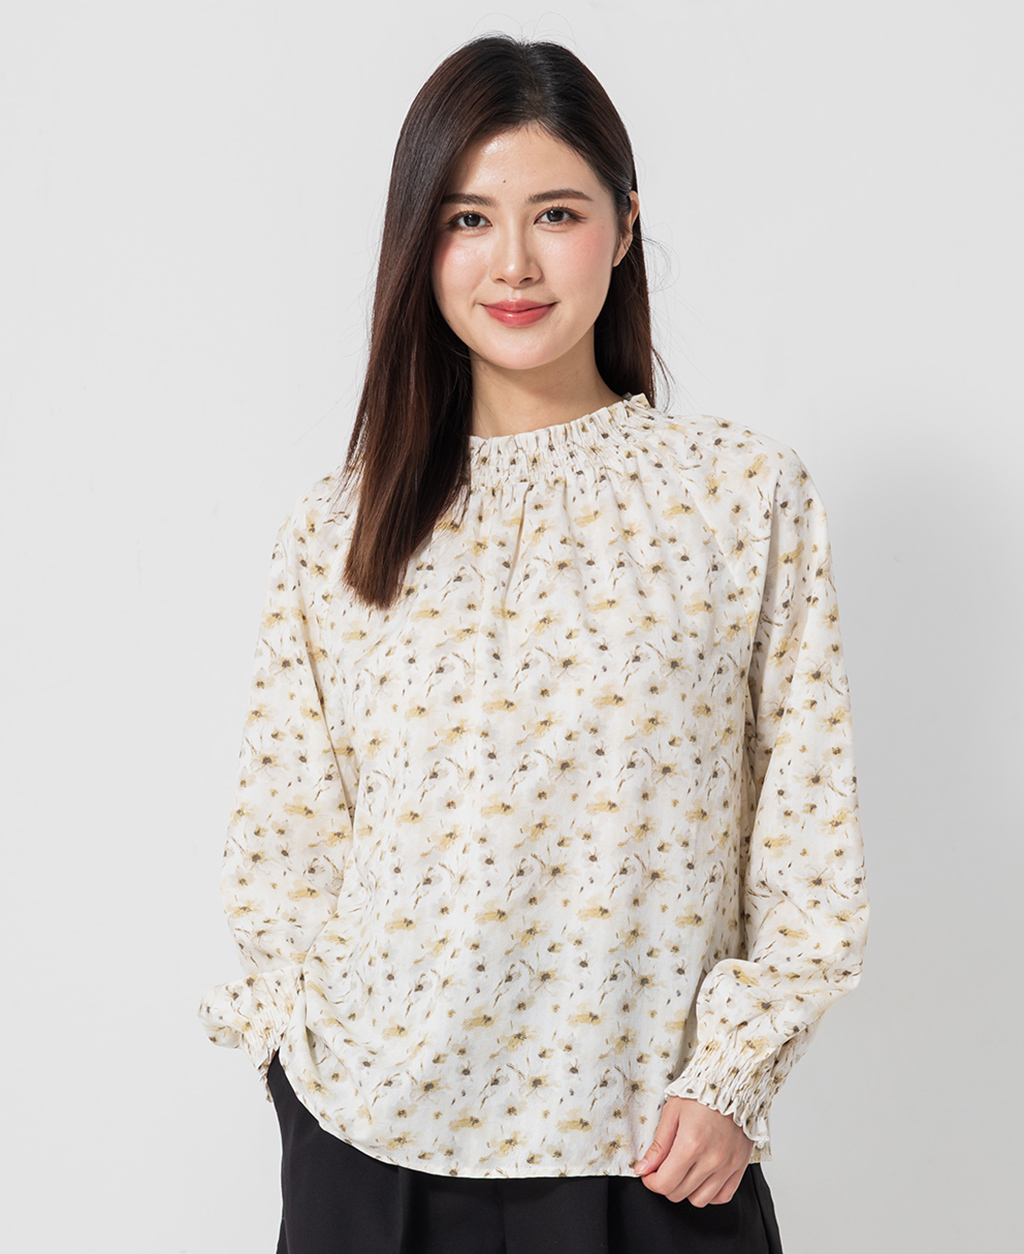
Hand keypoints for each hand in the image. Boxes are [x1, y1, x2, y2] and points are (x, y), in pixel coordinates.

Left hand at [633, 1096, 753, 1204]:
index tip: (648, 1174)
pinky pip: (722, 1197)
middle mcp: (711, 1159)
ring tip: (683, 1171)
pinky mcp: (740, 1167)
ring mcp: (728, 1166)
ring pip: (700, 1200)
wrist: (731, 1085)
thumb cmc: (700, 1094)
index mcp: (691, 1144)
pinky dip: (709, 1193)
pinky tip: (702, 1177)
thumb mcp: (672, 1113)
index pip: (664, 1183)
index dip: (650, 1182)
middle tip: (663, 1169)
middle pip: (679, 1193)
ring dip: (686, 1190)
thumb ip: (658, 1145)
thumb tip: (643, 1168)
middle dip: (665, 1184)